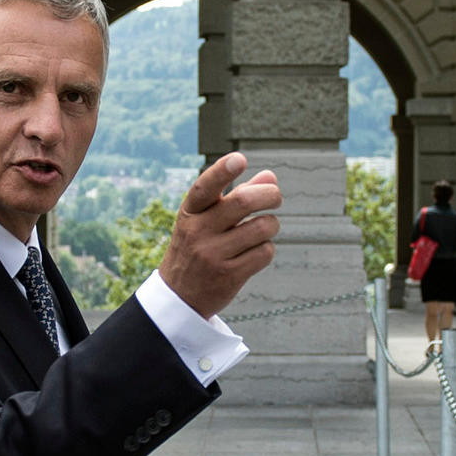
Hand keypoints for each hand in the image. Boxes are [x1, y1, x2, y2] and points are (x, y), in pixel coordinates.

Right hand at [158, 152, 281, 317]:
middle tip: (275, 198)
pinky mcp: (229, 275)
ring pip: (261, 227)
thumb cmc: (197, 247)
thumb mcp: (205, 220)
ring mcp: (213, 255)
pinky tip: (255, 251)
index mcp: (190, 213)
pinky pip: (264, 252)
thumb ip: (236, 195)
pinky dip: (266, 248)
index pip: (204, 188)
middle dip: (270, 195)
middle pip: (243, 202)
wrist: (179, 295)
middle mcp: (198, 232)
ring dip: (271, 224)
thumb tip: (270, 177)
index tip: (239, 159)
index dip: (222, 171)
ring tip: (265, 228)